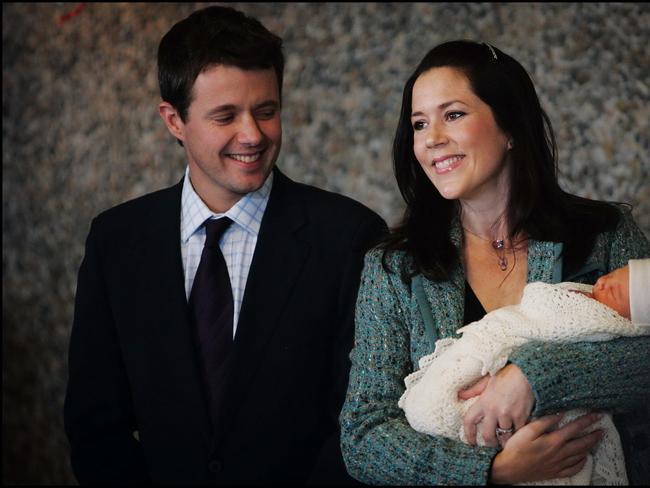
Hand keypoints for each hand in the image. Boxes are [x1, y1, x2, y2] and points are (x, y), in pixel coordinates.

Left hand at [459, 363, 533, 446]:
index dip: (468, 434)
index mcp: (483, 402)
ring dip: (505, 440)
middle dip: (490, 443)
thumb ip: (474, 390)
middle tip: (492, 443)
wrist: (526, 373)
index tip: (471, 441)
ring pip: (504, 436)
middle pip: (488, 436)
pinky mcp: (521, 417)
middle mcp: (493, 410)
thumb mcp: (486, 380)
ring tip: (506, 440)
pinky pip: (518, 432)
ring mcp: (507, 415)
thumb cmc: (506, 375)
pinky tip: (518, 432)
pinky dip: (518, 434)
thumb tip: (460, 395)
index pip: (469, 421)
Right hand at [489, 412, 603, 483]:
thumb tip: (560, 414)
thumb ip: (545, 422)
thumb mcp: (528, 430)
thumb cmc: (516, 448)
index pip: (575, 428)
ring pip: (580, 455)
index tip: (596, 415)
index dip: (587, 421)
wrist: (509, 468)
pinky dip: (581, 463)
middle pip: (582, 443)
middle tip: (602, 429)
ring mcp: (558, 464)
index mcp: (553, 441)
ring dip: (590, 447)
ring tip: (596, 441)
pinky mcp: (555, 472)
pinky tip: (584, 459)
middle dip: (593, 435)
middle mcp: (559, 453)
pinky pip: (573, 469)